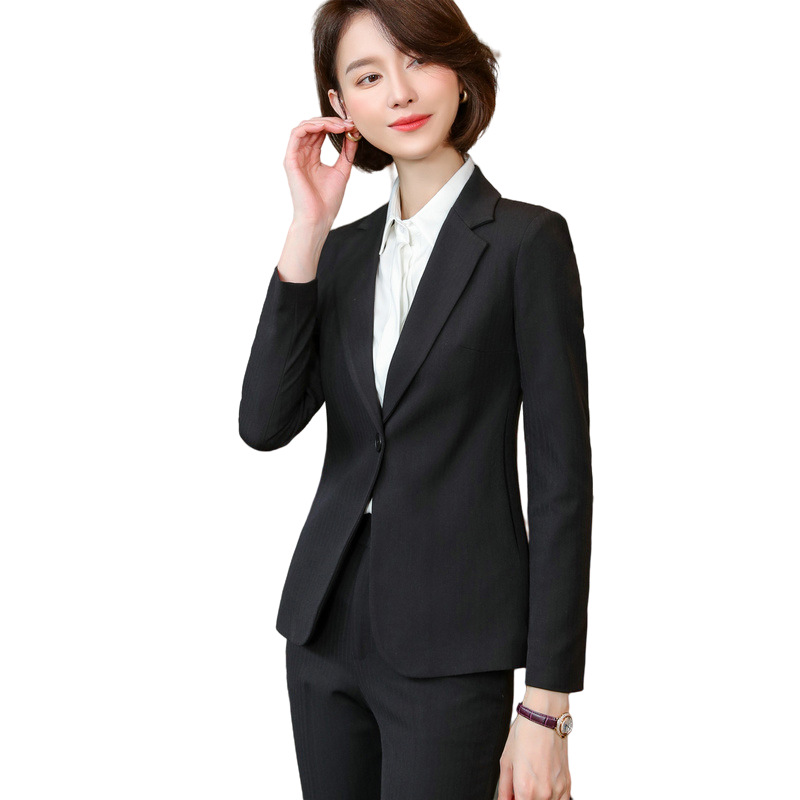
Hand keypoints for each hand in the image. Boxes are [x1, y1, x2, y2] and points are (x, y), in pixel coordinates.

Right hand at [283, 115, 359, 232]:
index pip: (321, 132)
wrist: (319, 218)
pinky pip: (296, 134)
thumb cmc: (328, 200)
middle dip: (331, 121)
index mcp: (312, 157)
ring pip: (305, 127)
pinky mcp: (290, 160)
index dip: (335, 125)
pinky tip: (325, 127)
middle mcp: (302, 154)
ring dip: (323, 122)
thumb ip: (346, 152)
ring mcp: (295, 156)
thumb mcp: (342, 170)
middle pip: (313, 127)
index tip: (352, 126)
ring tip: (339, 125)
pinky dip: (310, 126)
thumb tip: (353, 134)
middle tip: (348, 123)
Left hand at [497, 714, 570, 799]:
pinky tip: (543, 786)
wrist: (545, 719)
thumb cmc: (525, 734)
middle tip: (518, 788)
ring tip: (531, 785)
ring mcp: (558, 791)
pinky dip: (551, 798)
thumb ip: (504, 789)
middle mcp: (544, 794)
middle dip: (524, 798)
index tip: (512, 796)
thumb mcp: (506, 762)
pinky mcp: (568, 785)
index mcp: (525, 789)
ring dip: (538, 798)